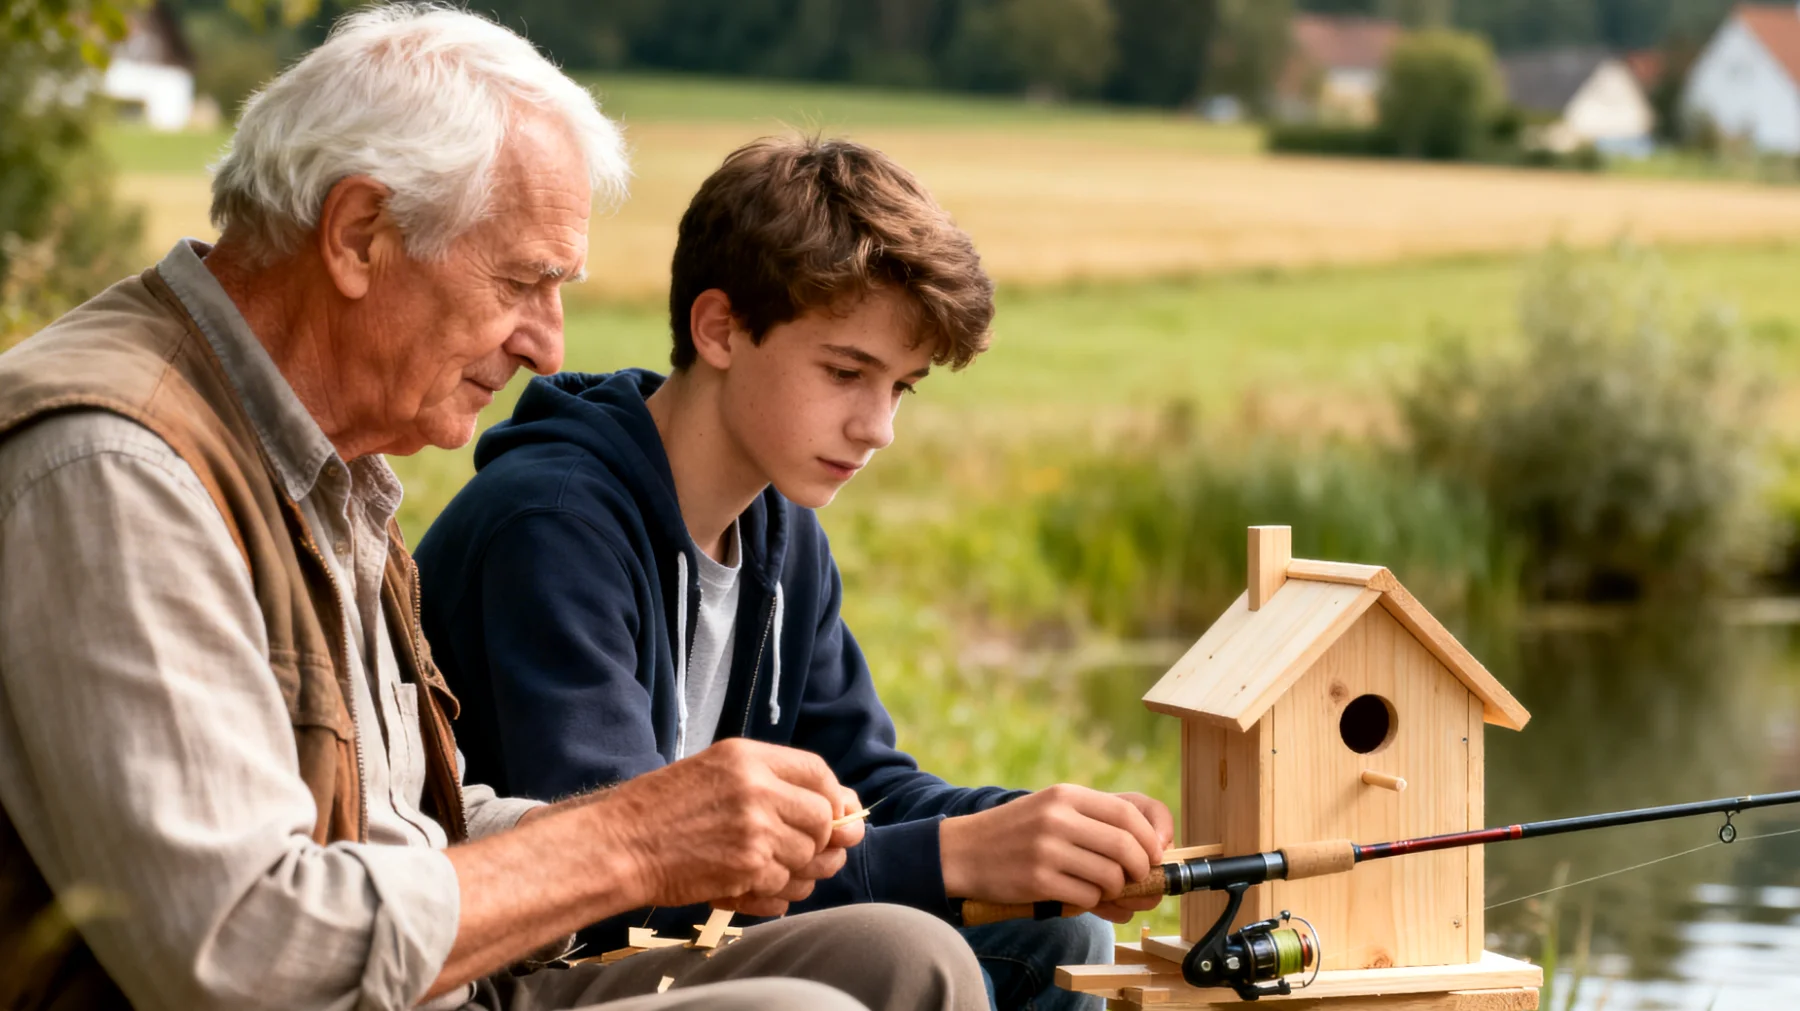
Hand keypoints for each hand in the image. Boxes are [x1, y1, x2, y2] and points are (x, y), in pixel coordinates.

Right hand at [585, 739, 861, 915]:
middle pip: (823, 819)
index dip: (834, 798)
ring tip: (764, 870)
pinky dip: (774, 896)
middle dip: (819, 841)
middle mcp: (757, 789)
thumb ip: (773, 784)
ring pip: (809, 859)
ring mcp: (755, 831)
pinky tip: (748, 888)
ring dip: (796, 872)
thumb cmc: (663, 809)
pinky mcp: (747, 869)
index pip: (819, 773)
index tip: (832, 816)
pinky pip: (785, 890)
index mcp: (748, 757)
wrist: (620, 844)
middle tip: (797, 852)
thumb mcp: (716, 772)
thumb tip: (844, 812)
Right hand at [941, 785, 1173, 923]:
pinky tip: (1077, 896)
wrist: (963, 851)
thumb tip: (1156, 857)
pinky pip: (1086, 897)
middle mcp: (1058, 817)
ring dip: (1115, 890)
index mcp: (1066, 795)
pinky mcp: (1036, 879)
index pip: (1129, 813)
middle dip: (1141, 869)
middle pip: (1126, 846)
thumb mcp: (1054, 811)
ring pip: (1110, 876)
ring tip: (1101, 888)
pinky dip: (1091, 902)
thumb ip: (1098, 824)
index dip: (1152, 838)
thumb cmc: (1017, 834)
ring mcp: (1046, 848)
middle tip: (1137, 879)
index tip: (1155, 855)